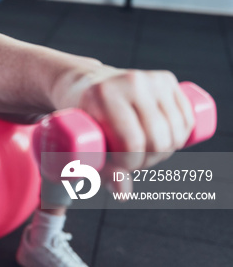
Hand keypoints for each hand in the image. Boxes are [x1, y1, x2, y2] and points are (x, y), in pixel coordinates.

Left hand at [54, 67, 194, 171]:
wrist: (87, 83)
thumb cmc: (84, 118)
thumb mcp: (85, 143)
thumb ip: (102, 171)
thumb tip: (123, 193)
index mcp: (104, 95)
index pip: (132, 144)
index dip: (129, 164)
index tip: (118, 165)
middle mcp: (130, 82)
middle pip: (158, 141)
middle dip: (147, 161)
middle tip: (131, 160)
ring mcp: (151, 79)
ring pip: (176, 133)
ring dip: (164, 151)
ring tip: (142, 149)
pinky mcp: (167, 78)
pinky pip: (187, 119)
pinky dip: (179, 137)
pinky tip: (162, 137)